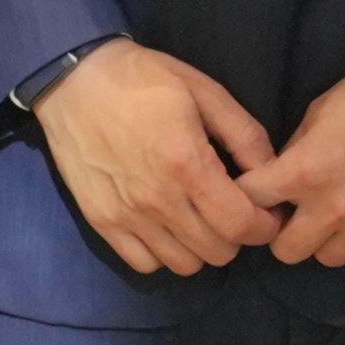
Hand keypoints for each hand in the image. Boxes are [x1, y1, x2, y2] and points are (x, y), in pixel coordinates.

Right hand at [31, 42, 283, 275]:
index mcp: (186, 163)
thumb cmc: (144, 79)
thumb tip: (271, 174)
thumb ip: (245, 135)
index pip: (241, 225)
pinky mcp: (101, 221)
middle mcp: (156, 199)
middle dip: (236, 234)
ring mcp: (126, 215)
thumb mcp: (204, 91)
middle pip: (218, 252)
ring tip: (198, 217)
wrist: (73, 79)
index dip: (264, 226)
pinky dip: (163, 253)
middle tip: (231, 209)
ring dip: (201, 246)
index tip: (265, 212)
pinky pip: (145, 264)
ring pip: (184, 265)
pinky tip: (166, 225)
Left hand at [258, 60, 344, 269]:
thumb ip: (297, 152)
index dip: (249, 198)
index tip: (258, 196)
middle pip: (286, 252)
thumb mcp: (321, 111)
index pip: (252, 203)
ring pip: (329, 258)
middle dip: (284, 234)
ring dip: (326, 240)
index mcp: (305, 172)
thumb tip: (281, 177)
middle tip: (295, 216)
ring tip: (338, 215)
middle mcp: (334, 208)